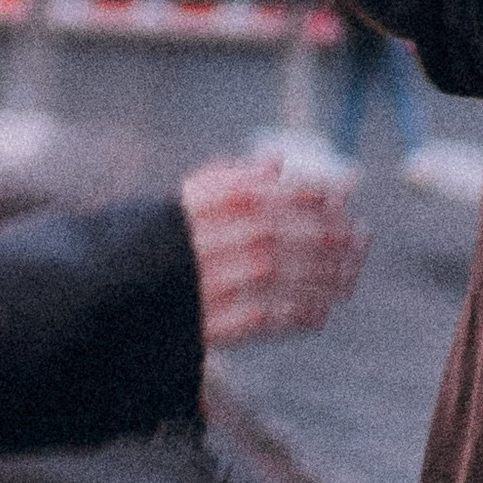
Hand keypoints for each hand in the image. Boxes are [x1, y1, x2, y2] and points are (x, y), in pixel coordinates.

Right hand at [179, 153, 364, 347]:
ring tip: (349, 274)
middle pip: (307, 236)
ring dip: (334, 275)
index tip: (344, 202)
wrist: (122, 292)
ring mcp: (233, 280)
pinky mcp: (230, 322)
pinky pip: (284, 316)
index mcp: (224, 201)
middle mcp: (233, 237)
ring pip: (302, 277)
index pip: (294, 195)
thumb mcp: (191, 197)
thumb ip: (236, 177)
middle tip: (360, 239)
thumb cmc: (164, 240)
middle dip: (339, 237)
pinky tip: (321, 308)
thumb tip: (277, 160)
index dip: (326, 199)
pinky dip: (308, 312)